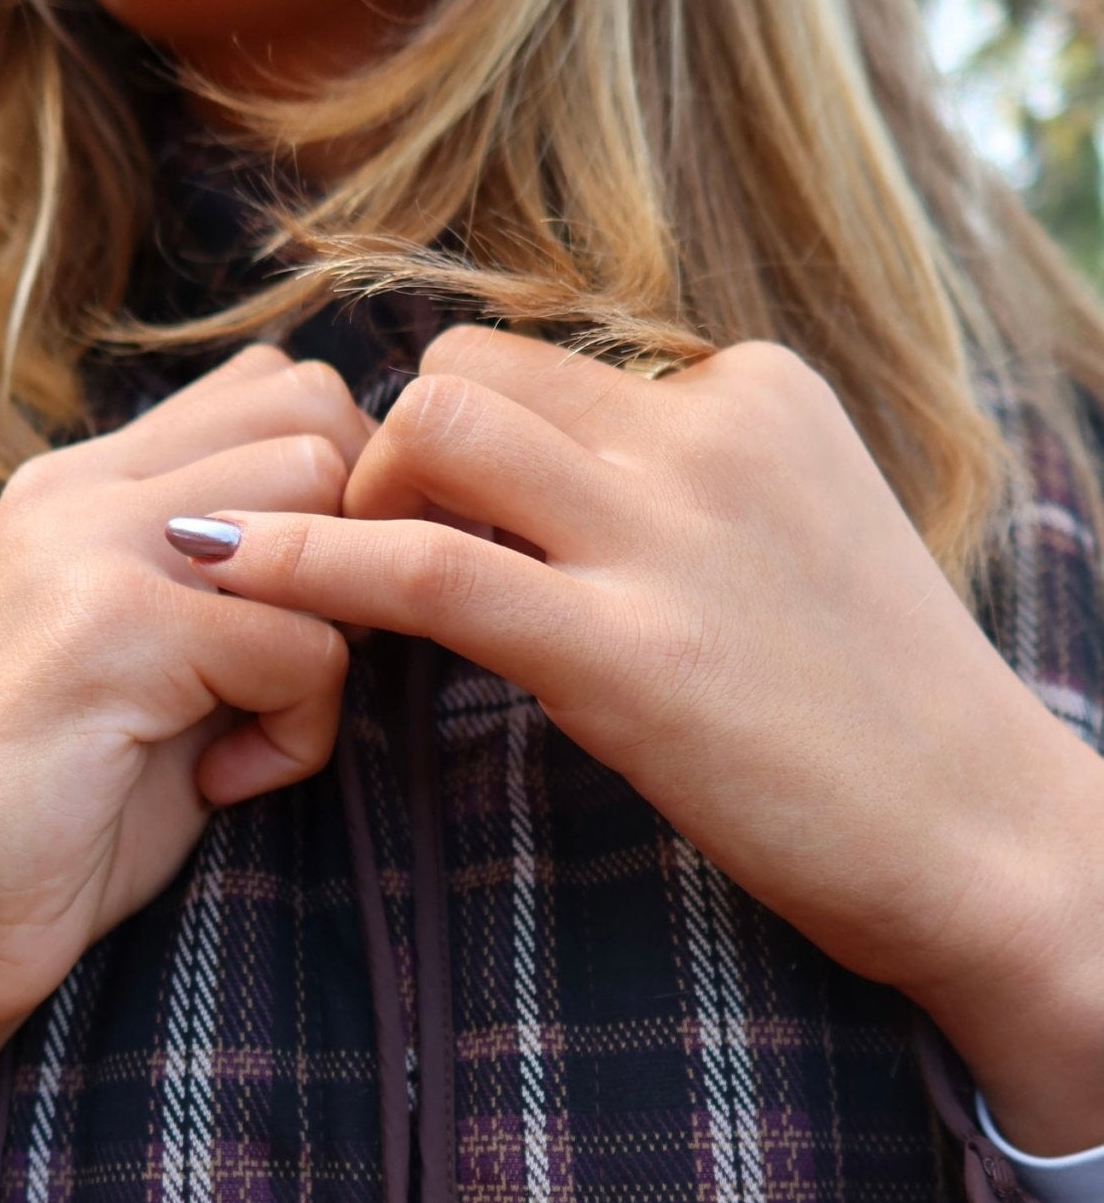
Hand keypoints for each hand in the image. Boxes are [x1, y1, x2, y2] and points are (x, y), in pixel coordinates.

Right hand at [0, 344, 369, 1045]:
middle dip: (357, 553)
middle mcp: (80, 486)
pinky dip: (297, 735)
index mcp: (86, 481)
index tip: (316, 617)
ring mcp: (87, 545)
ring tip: (261, 720)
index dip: (343, 497)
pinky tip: (226, 783)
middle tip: (305, 667)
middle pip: (318, 422)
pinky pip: (304, 646)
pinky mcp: (109, 628)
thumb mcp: (163, 659)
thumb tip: (385, 529)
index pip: (277, 385)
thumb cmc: (69, 807)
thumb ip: (237, 580)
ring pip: (321, 514)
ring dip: (333, 635)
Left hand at [170, 328, 1101, 1042]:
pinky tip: (218, 571)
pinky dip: (302, 561)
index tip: (423, 513)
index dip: (465, 442)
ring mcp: (671, 532)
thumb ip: (686, 493)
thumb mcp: (793, 548)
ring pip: (435, 425)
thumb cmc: (883, 716)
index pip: (547, 362)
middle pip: (469, 370)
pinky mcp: (625, 648)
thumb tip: (550, 493)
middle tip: (374, 550)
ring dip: (355, 495)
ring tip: (345, 585)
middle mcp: (711, 428)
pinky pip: (421, 566)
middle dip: (392, 451)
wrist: (984, 839)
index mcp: (756, 392)